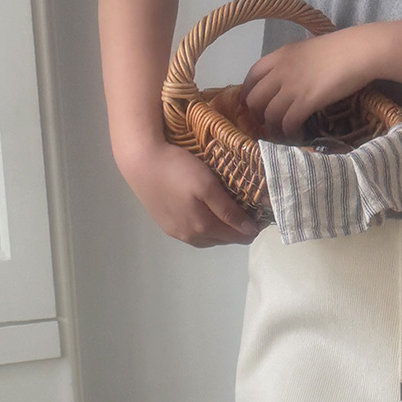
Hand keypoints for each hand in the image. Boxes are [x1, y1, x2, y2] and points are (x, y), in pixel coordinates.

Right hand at [117, 139, 261, 248]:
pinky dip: (205, 229)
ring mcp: (176, 233)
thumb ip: (229, 211)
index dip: (251, 229)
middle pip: (222, 240)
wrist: (140, 162)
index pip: (237, 237)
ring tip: (229, 216)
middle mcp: (190, 237)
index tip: (261, 216)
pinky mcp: (166, 225)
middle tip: (247, 213)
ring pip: (207, 239)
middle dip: (237, 230)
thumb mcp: (208, 186)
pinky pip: (193, 235)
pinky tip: (206, 217)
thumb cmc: (177, 169)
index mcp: (203, 228)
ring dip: (220, 231)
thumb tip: (250, 231)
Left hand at [239, 26, 378, 140]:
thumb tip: (288, 81)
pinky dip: (290, 132)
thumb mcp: (306, 51)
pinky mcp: (306, 101)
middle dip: (258, 115)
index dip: (248, 93)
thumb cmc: (339, 49)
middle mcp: (280, 71)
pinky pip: (288, 123)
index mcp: (279, 55)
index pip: (251, 75)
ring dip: (274, 128)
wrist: (357, 51)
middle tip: (268, 123)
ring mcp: (292, 87)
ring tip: (283, 134)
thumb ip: (293, 64)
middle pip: (255, 99)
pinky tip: (297, 134)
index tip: (252, 105)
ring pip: (270, 114)